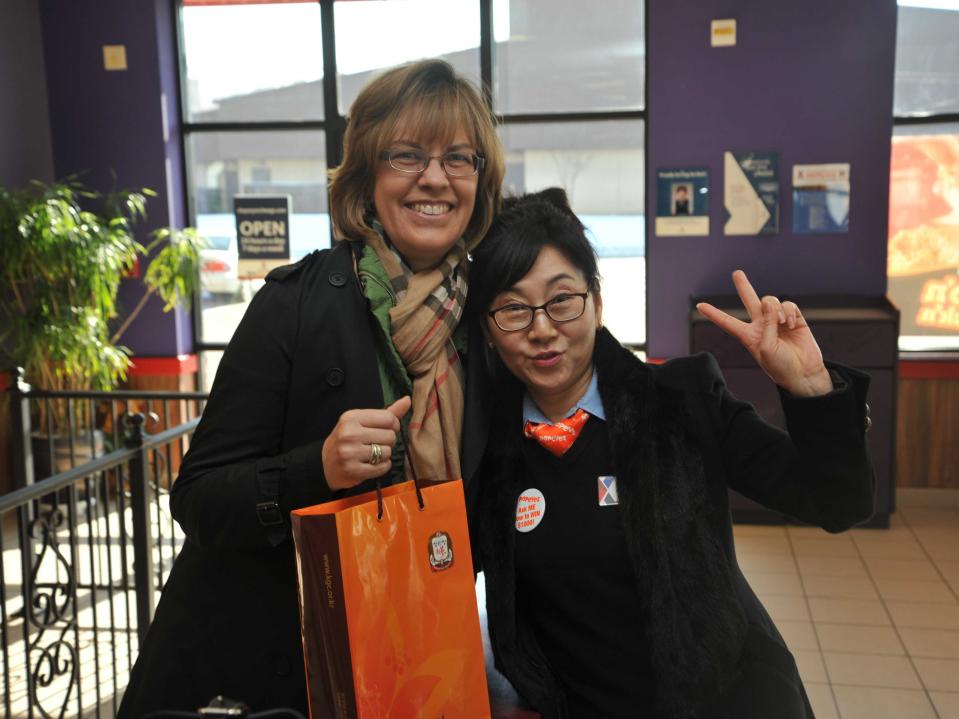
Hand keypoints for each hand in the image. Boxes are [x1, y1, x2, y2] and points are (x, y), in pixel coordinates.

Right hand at [322, 396, 411, 490]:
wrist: (325, 464)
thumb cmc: (347, 439)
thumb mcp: (362, 421)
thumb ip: (387, 412)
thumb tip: (407, 399)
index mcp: (351, 417)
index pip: (389, 418)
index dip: (393, 425)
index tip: (386, 429)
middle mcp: (350, 433)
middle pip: (390, 436)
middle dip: (388, 441)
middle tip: (376, 444)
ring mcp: (350, 453)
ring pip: (388, 452)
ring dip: (384, 455)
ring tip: (372, 454)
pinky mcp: (353, 470)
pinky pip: (383, 467)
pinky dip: (382, 467)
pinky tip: (371, 464)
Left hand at [696, 271, 832, 396]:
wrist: (803, 373)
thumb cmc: (780, 366)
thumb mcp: (765, 348)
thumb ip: (765, 324)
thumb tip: (768, 303)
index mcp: (748, 335)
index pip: (727, 322)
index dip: (714, 314)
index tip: (699, 306)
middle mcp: (761, 325)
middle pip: (750, 301)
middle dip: (744, 286)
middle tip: (737, 273)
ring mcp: (777, 321)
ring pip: (770, 301)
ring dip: (776, 309)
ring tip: (782, 323)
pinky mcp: (793, 319)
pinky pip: (788, 305)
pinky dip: (789, 311)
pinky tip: (791, 323)